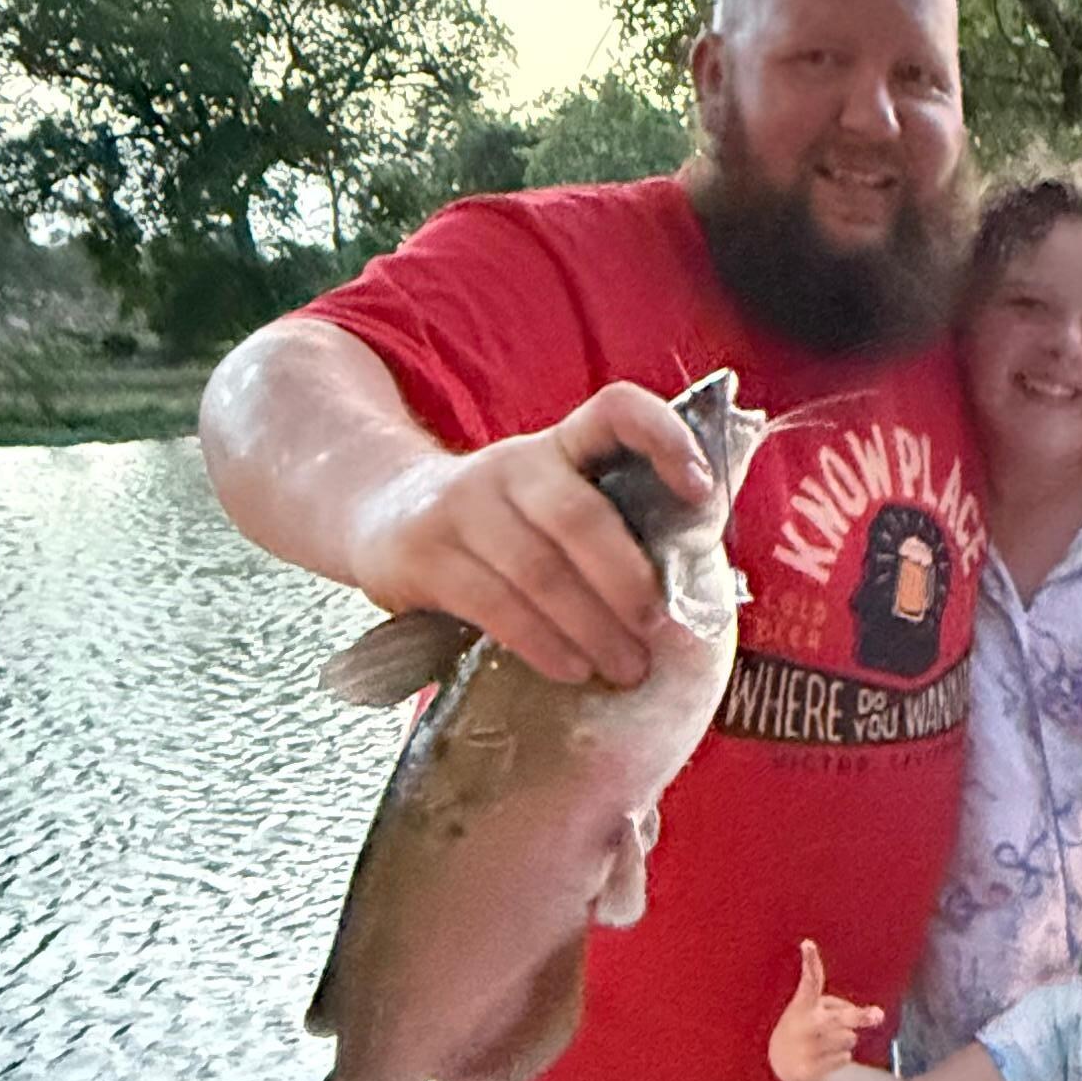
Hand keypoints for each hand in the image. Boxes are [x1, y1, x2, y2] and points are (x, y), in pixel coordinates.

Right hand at [354, 382, 711, 687]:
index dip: (664, 439)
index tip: (700, 492)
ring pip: (539, 570)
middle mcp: (511, 466)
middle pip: (580, 516)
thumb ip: (609, 524)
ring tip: (625, 668)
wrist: (380, 514)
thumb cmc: (497, 525)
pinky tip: (571, 669)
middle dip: (628, 581)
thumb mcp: (548, 502)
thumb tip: (696, 585)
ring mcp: (462, 507)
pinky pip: (494, 606)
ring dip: (592, 628)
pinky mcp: (425, 555)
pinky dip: (542, 643)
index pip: (616, 411)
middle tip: (659, 629)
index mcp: (558, 446)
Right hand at [770, 939, 884, 1080]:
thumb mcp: (814, 1009)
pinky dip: (841, 1057)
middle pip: (838, 1019)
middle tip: (878, 1014)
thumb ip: (843, 1007)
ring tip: (827, 1041)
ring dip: (846, 1039)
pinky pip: (845, 1058)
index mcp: (803, 1005)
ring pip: (849, 1038)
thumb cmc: (807, 1026)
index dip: (810, 962)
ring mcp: (805, 1048)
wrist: (782, 1063)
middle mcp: (803, 1025)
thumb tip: (875, 1015)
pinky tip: (824, 1057)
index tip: (808, 944)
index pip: (808, 981)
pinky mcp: (807, 1070)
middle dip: (858, 1016)